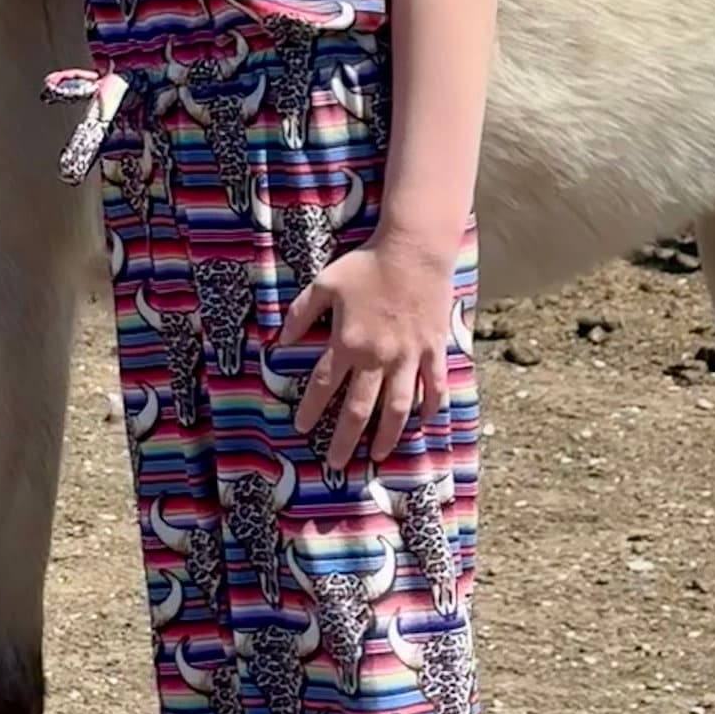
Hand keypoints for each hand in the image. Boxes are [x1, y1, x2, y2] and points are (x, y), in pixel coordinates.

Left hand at [279, 237, 454, 469]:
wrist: (414, 250)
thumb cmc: (366, 265)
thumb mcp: (324, 283)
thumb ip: (301, 314)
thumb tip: (281, 341)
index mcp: (347, 342)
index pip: (324, 386)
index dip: (311, 409)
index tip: (301, 428)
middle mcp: (377, 356)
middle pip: (358, 408)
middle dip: (345, 439)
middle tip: (337, 463)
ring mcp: (409, 356)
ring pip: (397, 407)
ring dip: (387, 435)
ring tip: (379, 455)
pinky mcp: (433, 350)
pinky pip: (434, 388)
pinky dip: (429, 408)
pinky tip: (422, 424)